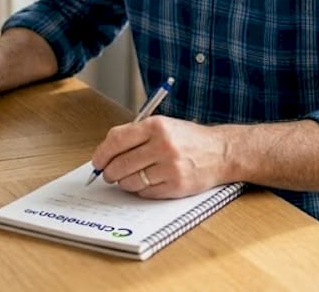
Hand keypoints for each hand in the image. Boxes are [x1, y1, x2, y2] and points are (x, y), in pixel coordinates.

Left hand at [90, 116, 230, 198]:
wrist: (221, 152)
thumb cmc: (188, 139)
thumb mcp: (163, 125)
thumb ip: (135, 135)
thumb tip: (105, 154)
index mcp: (156, 126)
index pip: (116, 140)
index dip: (101, 154)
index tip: (97, 161)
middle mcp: (163, 145)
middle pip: (120, 164)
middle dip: (109, 172)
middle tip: (108, 174)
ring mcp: (170, 167)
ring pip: (130, 181)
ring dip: (124, 183)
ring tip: (128, 178)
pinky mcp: (176, 186)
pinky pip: (145, 193)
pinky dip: (140, 190)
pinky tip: (146, 183)